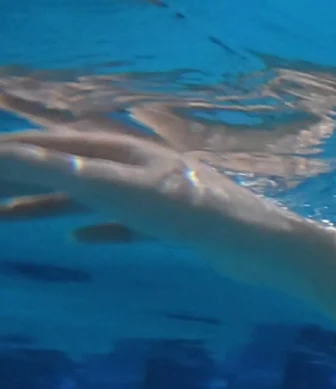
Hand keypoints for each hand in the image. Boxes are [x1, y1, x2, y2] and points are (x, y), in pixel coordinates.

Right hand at [0, 128, 305, 254]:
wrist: (257, 245)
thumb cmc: (186, 210)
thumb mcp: (113, 188)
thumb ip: (57, 170)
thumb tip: (6, 152)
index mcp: (121, 149)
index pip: (51, 144)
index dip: (10, 151)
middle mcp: (136, 165)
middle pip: (66, 166)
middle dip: (20, 176)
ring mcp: (155, 194)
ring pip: (87, 195)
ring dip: (44, 204)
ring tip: (4, 217)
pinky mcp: (173, 225)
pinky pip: (122, 224)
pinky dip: (94, 228)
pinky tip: (76, 239)